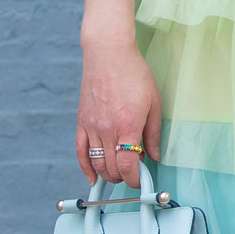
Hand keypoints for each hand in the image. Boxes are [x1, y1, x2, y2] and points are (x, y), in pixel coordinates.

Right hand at [76, 32, 162, 187]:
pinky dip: (86, 167)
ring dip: (108, 174)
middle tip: (134, 173)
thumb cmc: (134, 74)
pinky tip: (92, 177)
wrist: (108, 53)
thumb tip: (154, 156)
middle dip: (124, 177)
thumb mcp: (154, 103)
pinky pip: (80, 151)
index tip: (141, 180)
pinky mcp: (82, 121)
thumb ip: (153, 134)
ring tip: (119, 173)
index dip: (135, 179)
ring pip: (97, 163)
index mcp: (127, 126)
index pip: (127, 165)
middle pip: (112, 168)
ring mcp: (91, 126)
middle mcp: (107, 129)